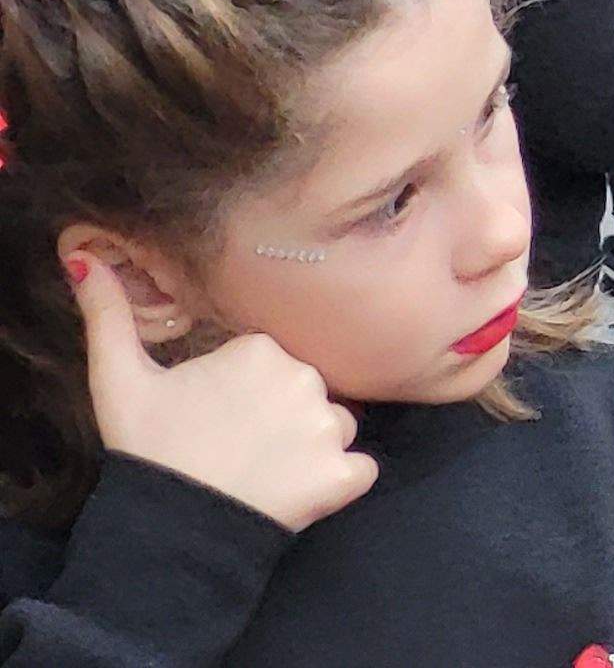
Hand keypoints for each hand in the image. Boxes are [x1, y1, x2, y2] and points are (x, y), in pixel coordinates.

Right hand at [74, 258, 373, 531]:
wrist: (167, 526)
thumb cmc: (147, 449)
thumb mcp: (118, 379)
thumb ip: (107, 316)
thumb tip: (82, 258)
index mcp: (261, 348)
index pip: (271, 363)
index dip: (245, 392)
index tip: (216, 415)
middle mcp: (306, 377)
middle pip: (308, 391)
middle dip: (280, 416)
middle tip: (236, 445)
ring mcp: (329, 427)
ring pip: (336, 427)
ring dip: (310, 447)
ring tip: (262, 468)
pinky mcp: (345, 475)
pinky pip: (359, 469)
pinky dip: (337, 482)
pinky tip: (296, 491)